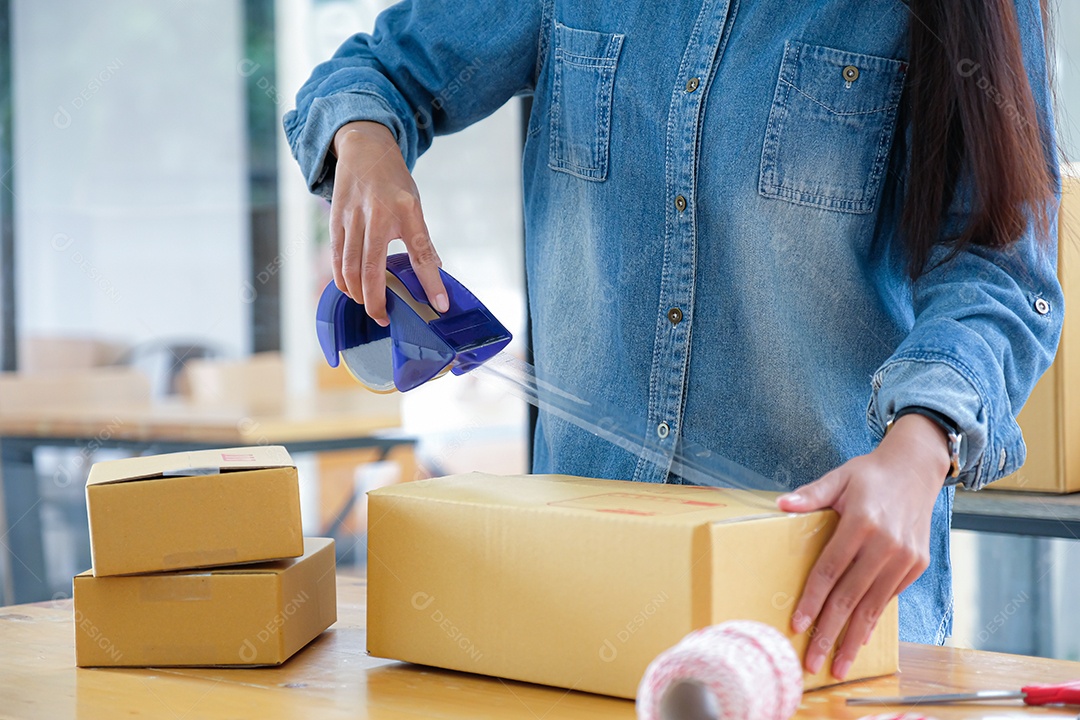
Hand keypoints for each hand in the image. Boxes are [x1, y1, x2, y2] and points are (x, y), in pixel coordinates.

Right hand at [329, 121, 447, 325]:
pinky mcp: (335, 220)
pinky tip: (350, 290)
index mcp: (407, 210)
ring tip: (369, 307)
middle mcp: (377, 214)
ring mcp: (352, 217)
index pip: (421, 254)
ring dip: (358, 294)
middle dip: (377, 301)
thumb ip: (421, 239)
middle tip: (384, 318)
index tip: (439, 306)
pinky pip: (336, 258)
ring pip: (350, 268)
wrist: (364, 147)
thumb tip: (433, 272)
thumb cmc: (393, 181)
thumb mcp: (415, 204)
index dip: (431, 283)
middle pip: (372, 269)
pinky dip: (342, 279)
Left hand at [776, 414, 950, 679]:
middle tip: (812, 663)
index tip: (797, 625)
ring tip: (839, 666)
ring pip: (873, 606)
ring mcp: (905, 557)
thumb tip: (780, 505)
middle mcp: (886, 544)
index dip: (813, 600)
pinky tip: (859, 638)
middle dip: (830, 633)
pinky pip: (888, 598)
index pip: (830, 569)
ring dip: (854, 638)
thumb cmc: (869, 475)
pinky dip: (873, 620)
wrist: (916, 469)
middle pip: (850, 596)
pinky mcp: (917, 565)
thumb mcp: (838, 477)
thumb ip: (811, 494)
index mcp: (862, 522)